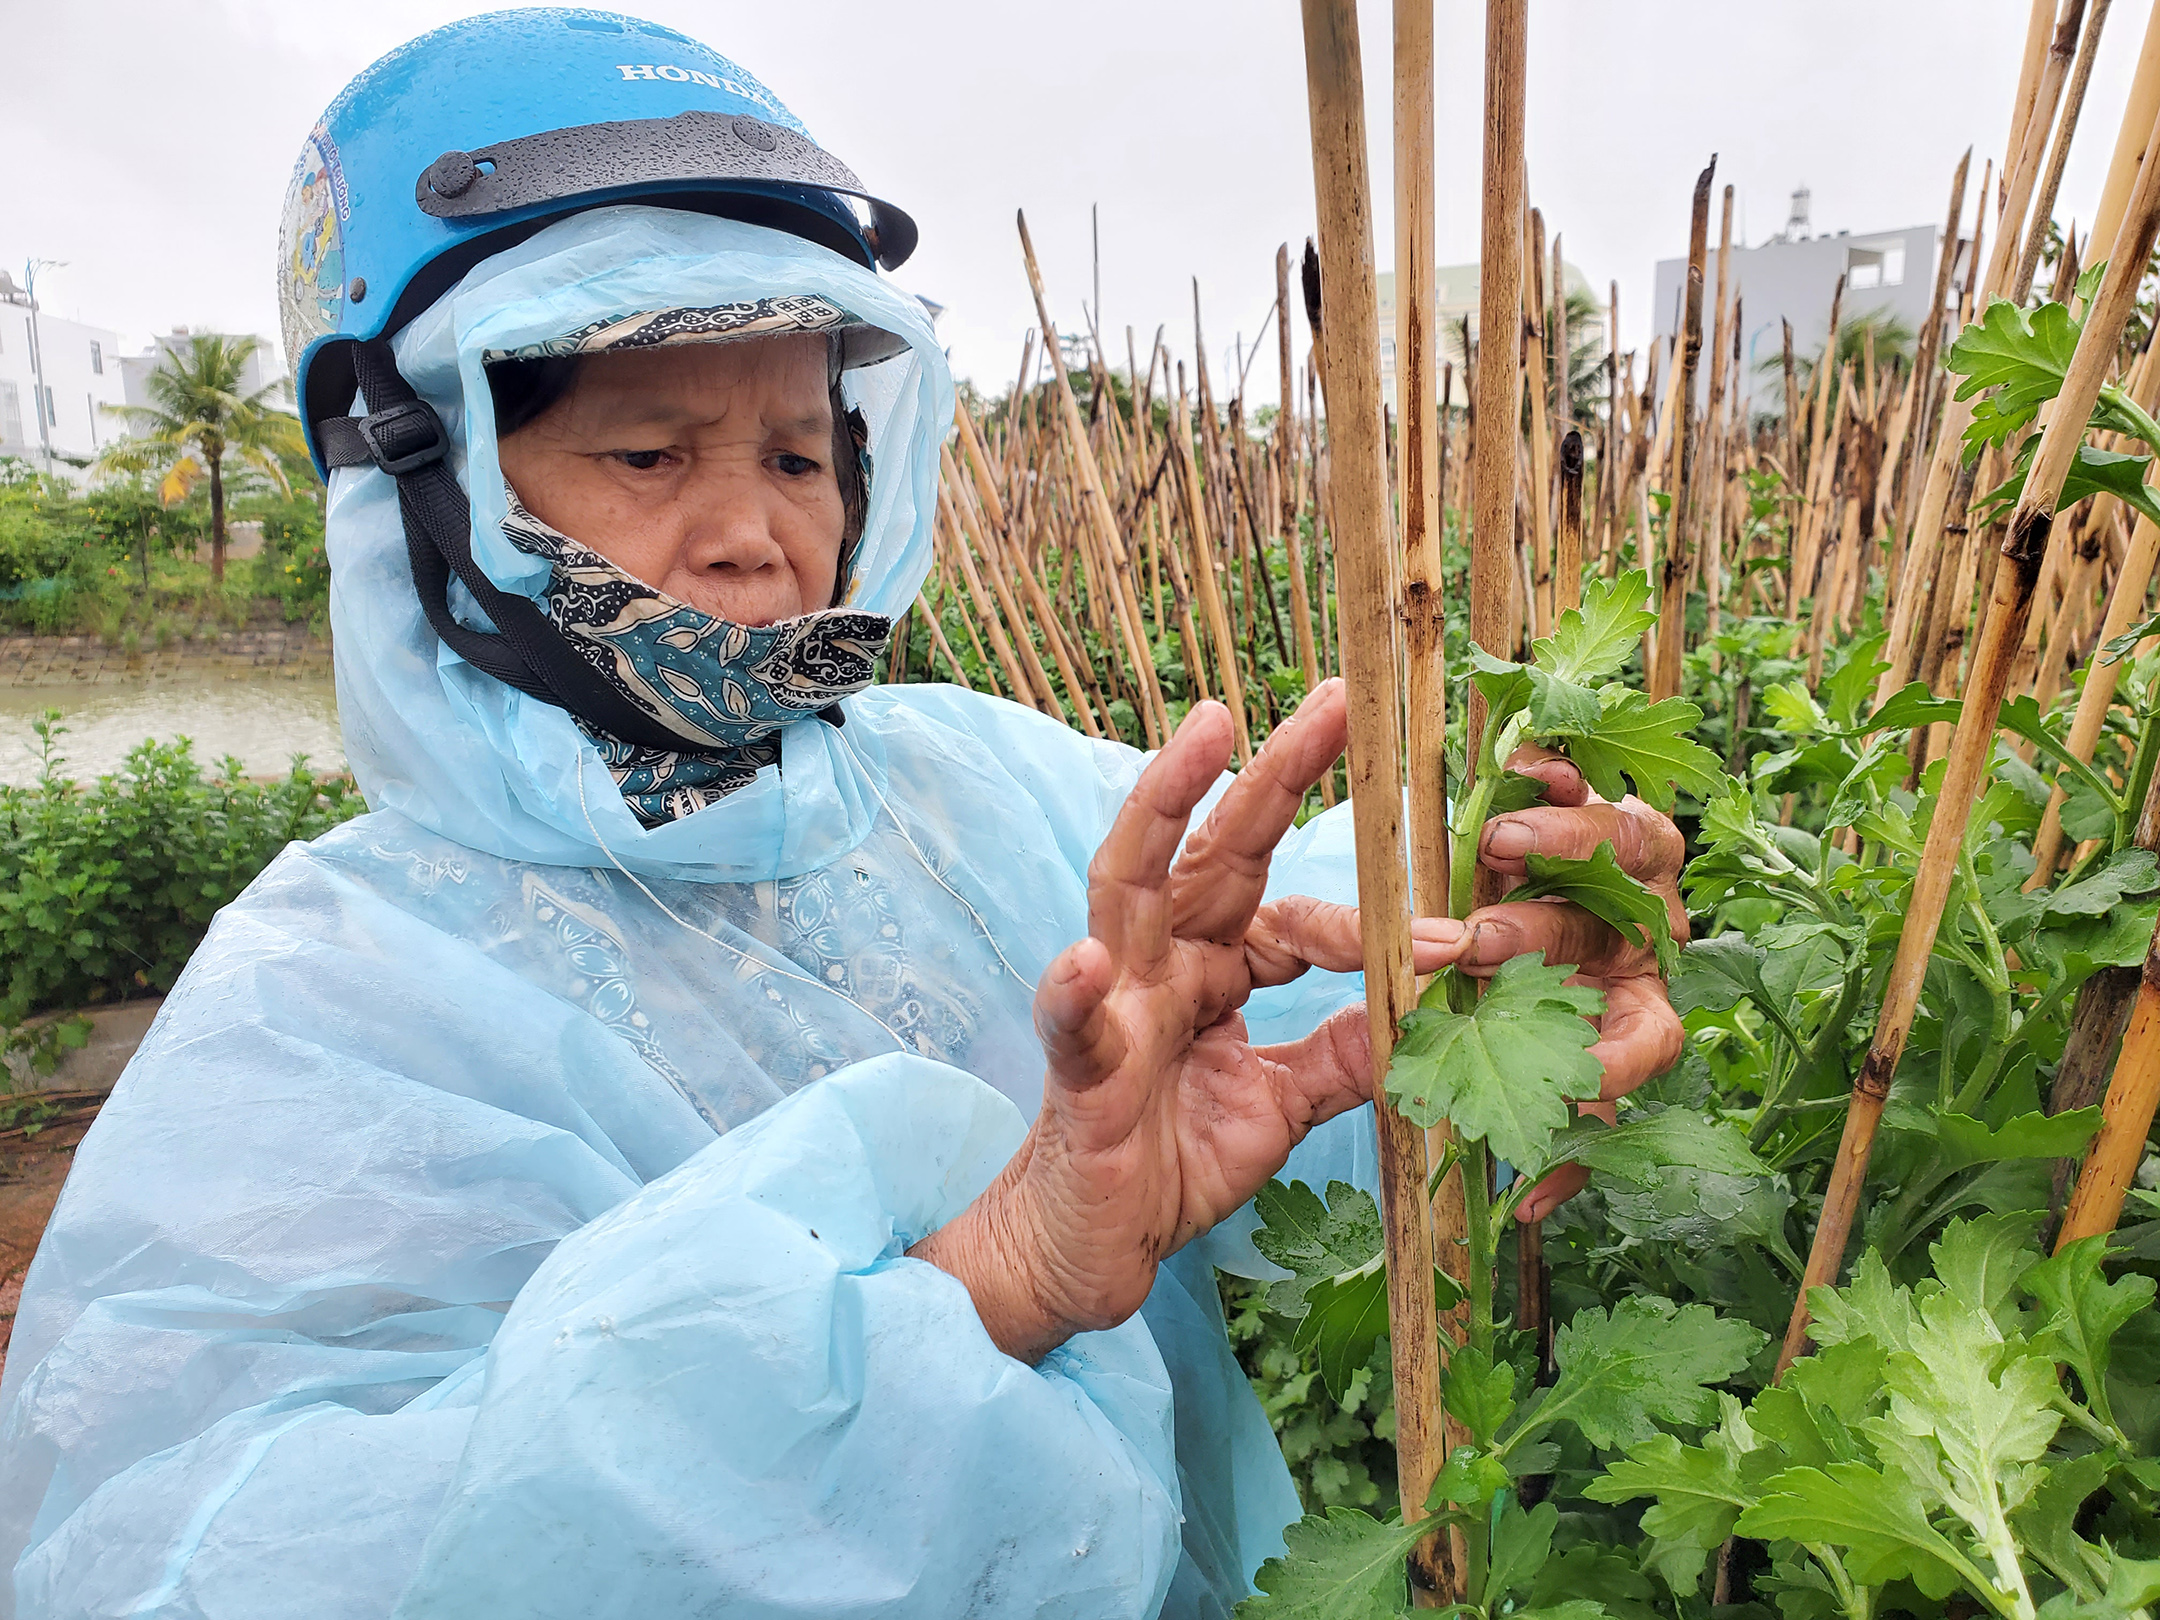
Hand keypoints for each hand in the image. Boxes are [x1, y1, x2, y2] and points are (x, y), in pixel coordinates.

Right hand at [911, 680, 1462, 1362]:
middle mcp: (1160, 965)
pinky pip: (1073, 1027)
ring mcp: (1114, 1008)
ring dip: (1165, 805)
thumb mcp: (1282, 1105)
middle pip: (1216, 851)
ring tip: (1204, 737)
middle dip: (1271, 772)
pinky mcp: (1078, 1076)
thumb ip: (1343, 1052)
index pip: (1291, 914)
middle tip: (1332, 699)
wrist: (1089, 1253)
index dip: (1368, 920)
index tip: (1458, 934)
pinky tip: (1085, 962)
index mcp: (1213, 971)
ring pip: (1131, 886)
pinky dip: (1073, 995)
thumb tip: (1424, 1000)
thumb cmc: (1172, 1163)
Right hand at [1465, 745, 1687, 1220]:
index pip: (1649, 1042)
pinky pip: (1586, 775)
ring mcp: (1628, 863)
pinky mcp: (1589, 799)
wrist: (1501, 930)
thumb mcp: (1538, 1081)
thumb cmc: (1526, 1023)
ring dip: (1562, 843)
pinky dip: (1556, 772)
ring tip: (1496, 844)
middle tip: (1477, 942)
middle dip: (1542, 934)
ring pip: (1626, 842)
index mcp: (1640, 1010)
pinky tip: (1525, 768)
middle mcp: (1644, 934)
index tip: (1569, 1077)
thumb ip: (1547, 1134)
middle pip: (1617, 927)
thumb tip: (1527, 1208)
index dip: (1616, 1062)